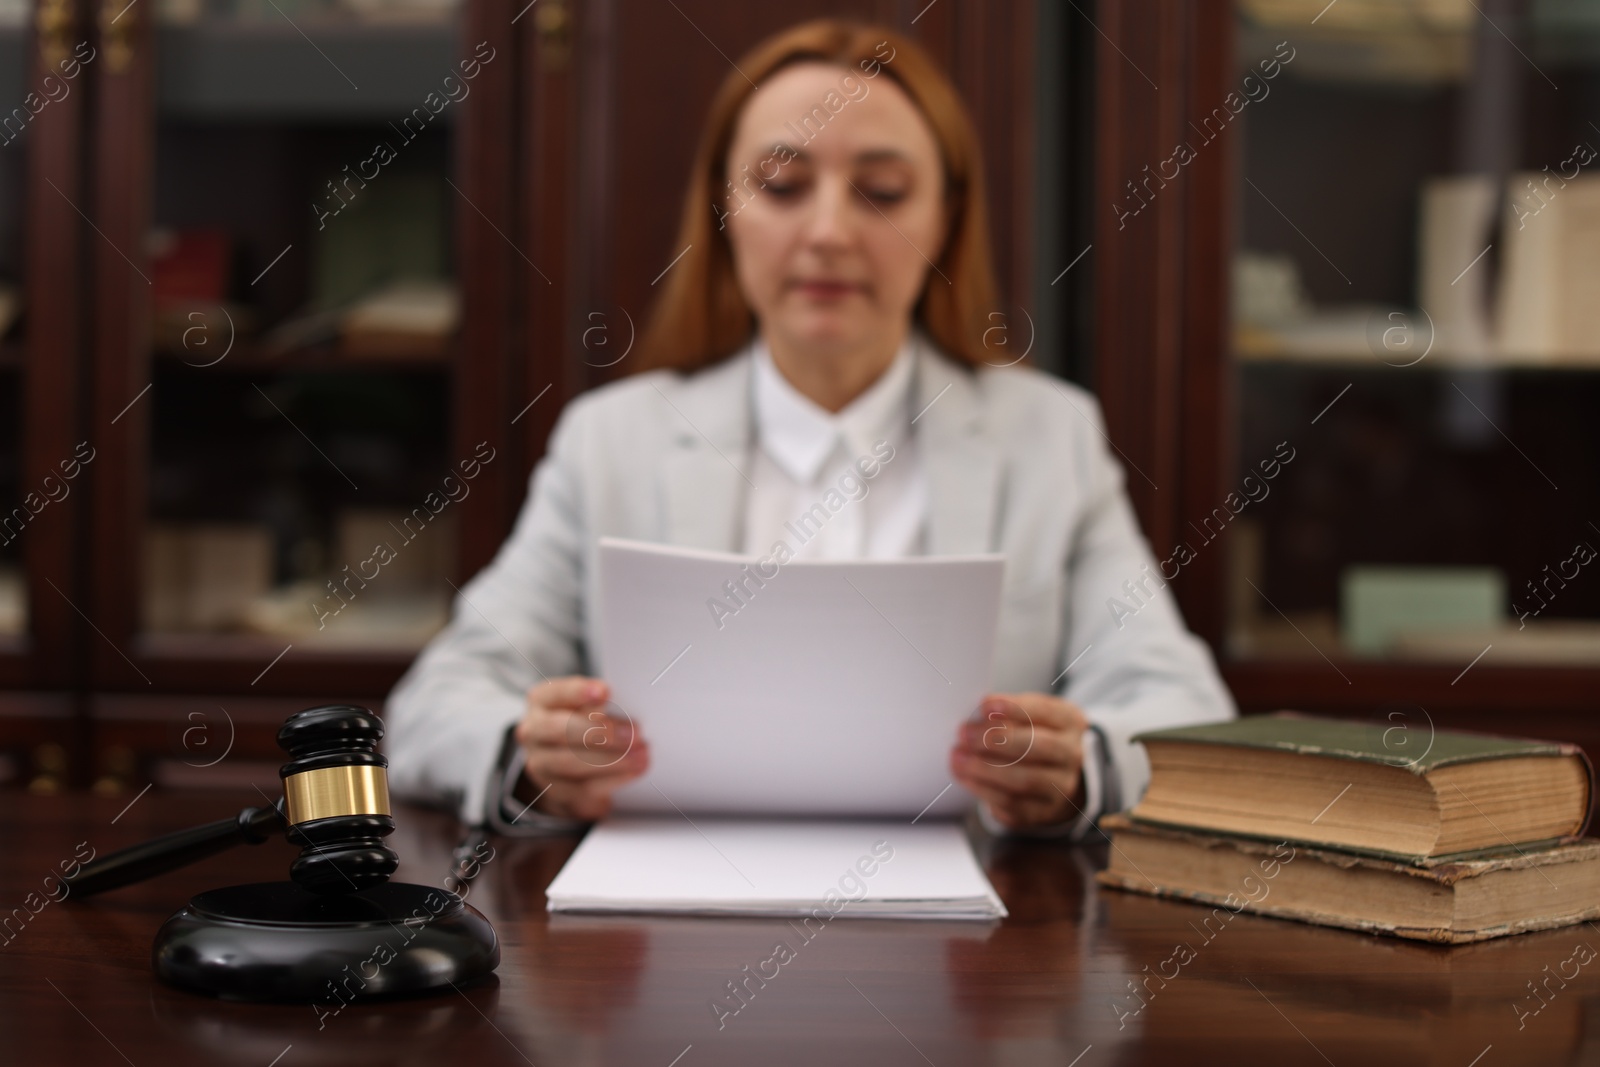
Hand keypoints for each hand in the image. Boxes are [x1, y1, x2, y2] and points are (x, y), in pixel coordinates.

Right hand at [512, 677, 648, 820]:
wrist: (563, 764)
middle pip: (562, 731)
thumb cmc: (581, 722)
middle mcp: (533, 732)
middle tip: (635, 733)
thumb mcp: (585, 705)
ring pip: (572, 763)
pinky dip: (614, 779)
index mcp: (540, 701)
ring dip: (613, 759)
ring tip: (642, 754)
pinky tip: (634, 770)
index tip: (605, 691)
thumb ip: (599, 704)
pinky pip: (584, 788)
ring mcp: (540, 764)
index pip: (555, 693)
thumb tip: (627, 708)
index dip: (579, 692)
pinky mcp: (556, 791)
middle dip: (602, 731)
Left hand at [949, 692, 1088, 830]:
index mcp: (1070, 721)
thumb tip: (976, 718)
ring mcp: (1062, 786)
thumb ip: (1006, 714)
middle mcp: (1072, 754)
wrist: (1054, 775)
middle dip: (996, 740)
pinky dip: (984, 790)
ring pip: (1025, 780)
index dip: (1015, 708)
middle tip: (964, 733)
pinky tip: (965, 776)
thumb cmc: (1033, 736)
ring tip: (958, 757)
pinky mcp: (1044, 811)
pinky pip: (1013, 804)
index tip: (985, 705)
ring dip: (985, 768)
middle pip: (1037, 747)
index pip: (1046, 711)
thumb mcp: (1029, 716)